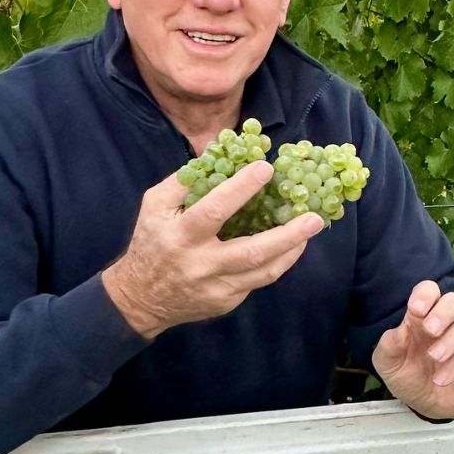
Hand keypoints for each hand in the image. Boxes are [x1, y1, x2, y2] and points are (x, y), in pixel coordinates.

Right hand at [102, 161, 323, 338]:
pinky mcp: (226, 302)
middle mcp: (201, 265)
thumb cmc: (151, 241)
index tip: (266, 168)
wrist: (139, 298)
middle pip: (250, 252)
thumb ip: (185, 180)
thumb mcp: (155, 206)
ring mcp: (216, 288)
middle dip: (286, 235)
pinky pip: (258, 281)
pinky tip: (291, 245)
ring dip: (291, 249)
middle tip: (314, 217)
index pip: (213, 211)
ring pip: (263, 272)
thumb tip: (218, 150)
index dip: (240, 189)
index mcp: (180, 236)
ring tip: (311, 228)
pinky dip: (278, 262)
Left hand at [372, 281, 453, 419]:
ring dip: (449, 342)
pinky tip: (442, 378)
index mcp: (422, 316)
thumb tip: (400, 330)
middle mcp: (446, 321)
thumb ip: (389, 345)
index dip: (425, 295)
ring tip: (434, 358)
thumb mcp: (389, 363)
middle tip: (430, 330)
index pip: (429, 291)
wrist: (428, 405)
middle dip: (443, 313)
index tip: (416, 309)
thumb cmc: (409, 376)